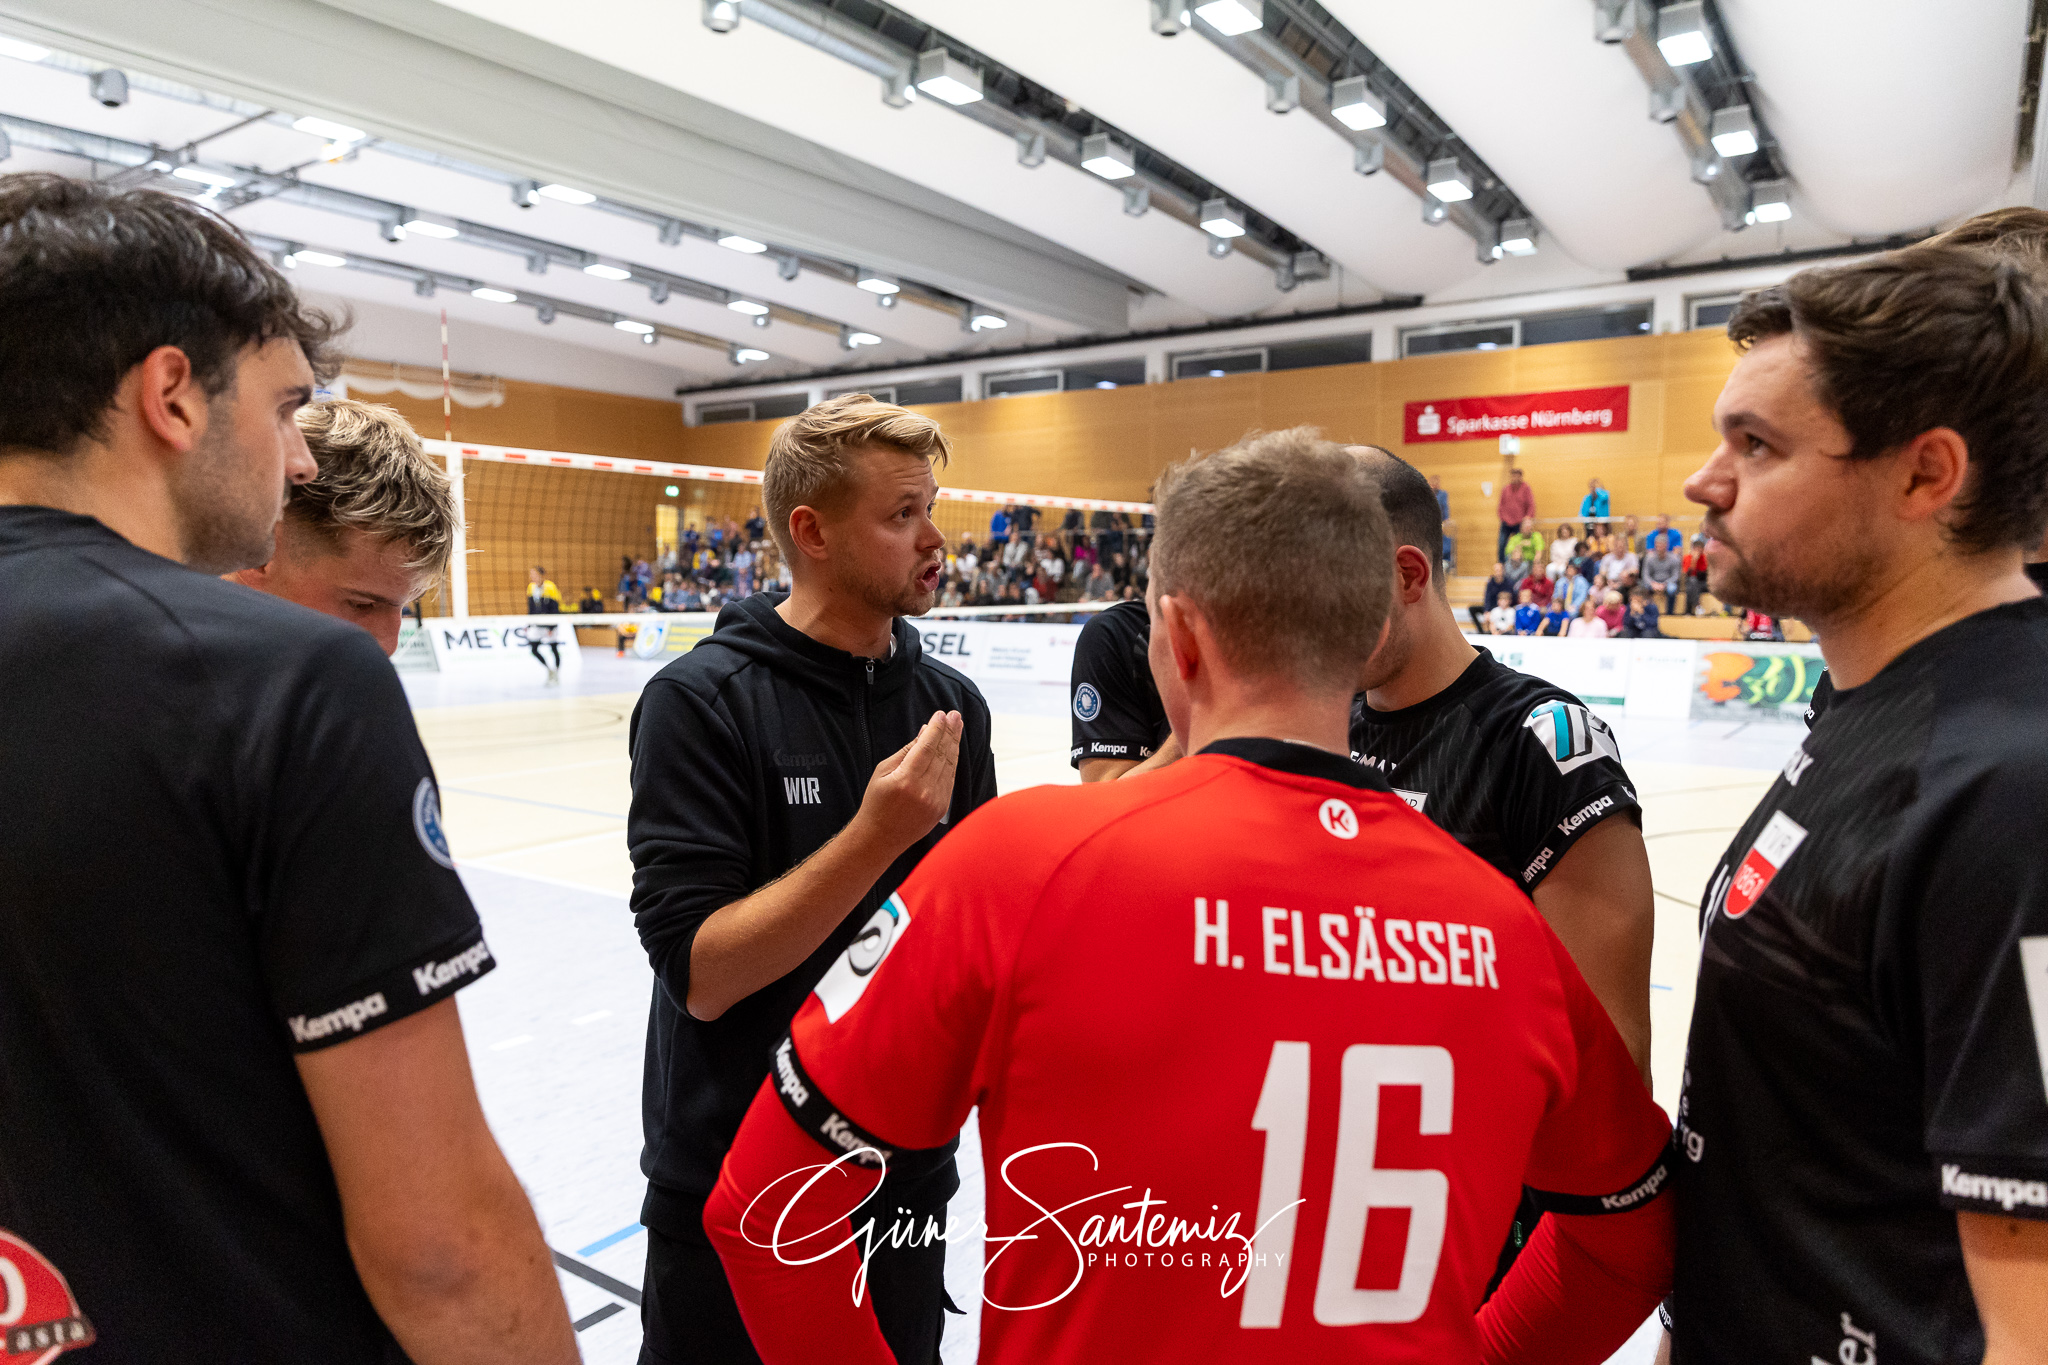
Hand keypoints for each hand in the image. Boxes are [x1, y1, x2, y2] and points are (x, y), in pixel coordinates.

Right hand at [855, 711, 962, 852]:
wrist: (879, 838)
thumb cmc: (876, 803)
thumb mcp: (883, 771)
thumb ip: (907, 751)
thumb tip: (925, 732)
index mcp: (906, 780)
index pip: (927, 747)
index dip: (937, 729)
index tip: (942, 714)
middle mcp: (924, 791)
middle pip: (942, 754)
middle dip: (950, 732)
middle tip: (955, 715)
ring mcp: (936, 801)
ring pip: (950, 766)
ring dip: (954, 744)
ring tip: (957, 727)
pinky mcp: (942, 808)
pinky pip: (950, 779)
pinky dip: (953, 762)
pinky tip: (953, 749)